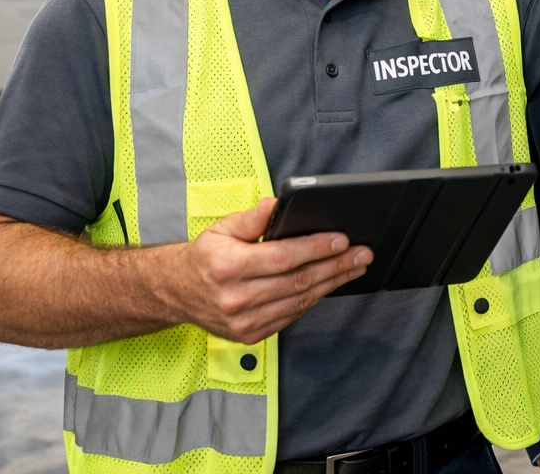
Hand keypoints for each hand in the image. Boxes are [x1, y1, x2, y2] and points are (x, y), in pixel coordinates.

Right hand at [157, 198, 370, 343]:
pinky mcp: (250, 335)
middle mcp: (235, 298)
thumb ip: (253, 218)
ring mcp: (243, 321)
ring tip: (354, 267)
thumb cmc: (205, 258)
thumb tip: (276, 205)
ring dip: (332, 283)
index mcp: (228, 268)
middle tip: (362, 253)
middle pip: (298, 281)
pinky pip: (291, 316)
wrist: (177, 293)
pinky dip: (313, 299)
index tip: (342, 239)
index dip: (316, 248)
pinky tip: (329, 284)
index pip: (283, 258)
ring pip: (299, 301)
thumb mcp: (222, 228)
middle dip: (336, 266)